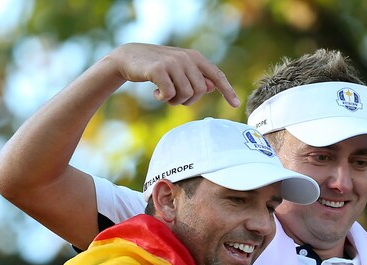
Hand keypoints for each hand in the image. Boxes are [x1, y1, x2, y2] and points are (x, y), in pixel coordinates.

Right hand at [104, 43, 238, 106]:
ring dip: (175, 101)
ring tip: (164, 95)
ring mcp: (173, 62)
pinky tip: (155, 94)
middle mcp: (186, 58)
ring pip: (186, 94)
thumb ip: (195, 77)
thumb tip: (210, 87)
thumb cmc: (158, 67)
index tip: (236, 105)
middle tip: (175, 98)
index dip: (227, 90)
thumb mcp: (179, 71)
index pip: (216, 75)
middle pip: (200, 91)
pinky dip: (163, 99)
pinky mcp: (159, 69)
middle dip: (188, 100)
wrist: (130, 58)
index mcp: (195, 57)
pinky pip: (170, 94)